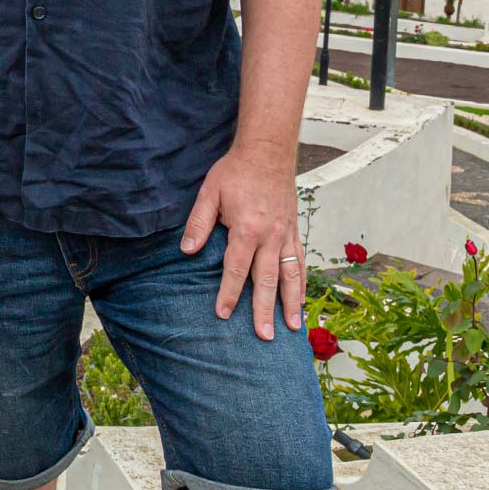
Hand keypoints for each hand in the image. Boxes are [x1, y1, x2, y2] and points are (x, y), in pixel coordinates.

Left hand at [181, 147, 303, 340]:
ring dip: (292, 303)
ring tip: (293, 328)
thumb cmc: (235, 172)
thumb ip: (198, 223)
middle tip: (265, 336)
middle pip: (267, 279)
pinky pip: (300, 262)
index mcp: (247, 228)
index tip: (224, 314)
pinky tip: (302, 300)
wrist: (267, 152)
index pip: (236, 268)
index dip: (229, 293)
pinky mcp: (294, 231)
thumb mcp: (209, 193)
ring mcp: (286, 234)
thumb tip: (186, 250)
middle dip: (265, 310)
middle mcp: (271, 236)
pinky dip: (302, 283)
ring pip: (291, 275)